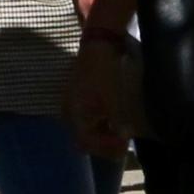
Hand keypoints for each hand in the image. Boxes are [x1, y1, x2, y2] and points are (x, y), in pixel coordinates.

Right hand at [68, 24, 137, 157]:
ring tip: (120, 133)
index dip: (105, 147)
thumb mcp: (113, 98)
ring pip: (85, 129)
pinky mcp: (78, 98)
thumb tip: (124, 136)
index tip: (123, 144)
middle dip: (103, 144)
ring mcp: (72, 105)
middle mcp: (69, 112)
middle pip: (83, 138)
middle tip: (123, 143)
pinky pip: (87, 118)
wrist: (97, 45)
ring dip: (102, 134)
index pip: (86, 142)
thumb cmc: (104, 72)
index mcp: (74, 113)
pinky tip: (113, 120)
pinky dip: (100, 124)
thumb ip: (117, 121)